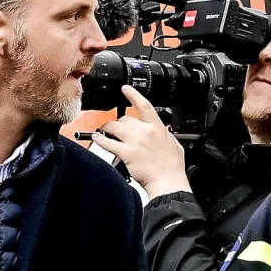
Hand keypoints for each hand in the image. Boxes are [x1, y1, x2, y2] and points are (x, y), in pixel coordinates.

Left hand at [74, 90, 188, 198]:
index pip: (144, 106)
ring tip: (103, 130)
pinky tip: (96, 138)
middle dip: (119, 122)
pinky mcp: (126, 153)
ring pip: (115, 127)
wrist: (167, 181)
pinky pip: (108, 143)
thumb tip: (163, 131)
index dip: (133, 95)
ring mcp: (135, 142)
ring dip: (107, 127)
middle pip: (125, 118)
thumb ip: (166, 135)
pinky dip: (100, 139)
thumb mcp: (174, 144)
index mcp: (157, 128)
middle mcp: (145, 132)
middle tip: (115, 127)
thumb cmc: (172, 166)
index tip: (125, 89)